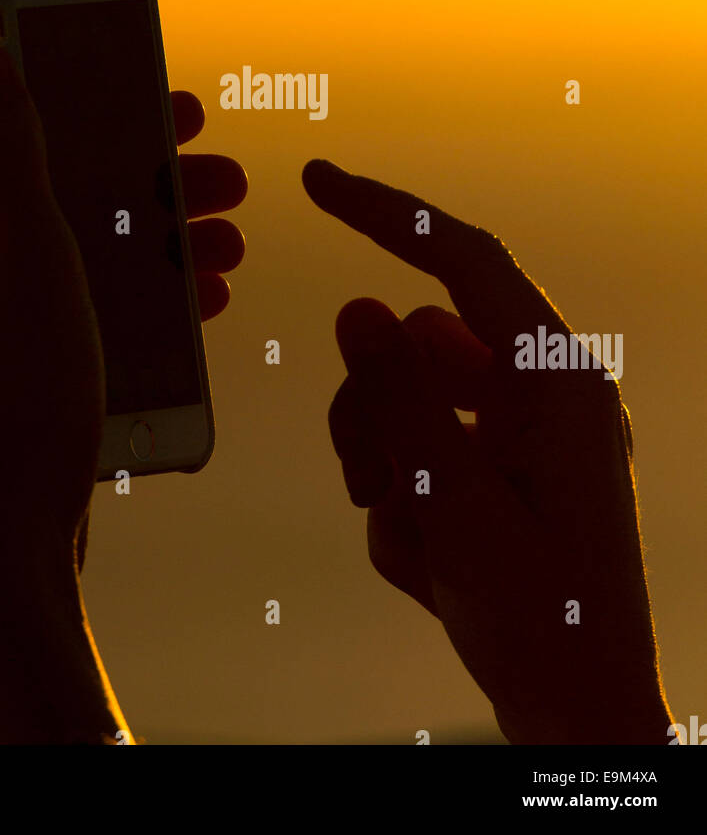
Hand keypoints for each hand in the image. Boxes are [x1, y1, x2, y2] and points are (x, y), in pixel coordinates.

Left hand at [0, 42, 246, 570]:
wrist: (8, 540)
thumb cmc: (22, 395)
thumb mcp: (32, 258)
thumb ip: (13, 157)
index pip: (51, 155)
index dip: (125, 126)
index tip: (188, 113)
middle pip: (83, 213)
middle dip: (163, 193)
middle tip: (232, 187)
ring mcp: (1, 340)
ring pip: (98, 269)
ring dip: (166, 249)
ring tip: (227, 250)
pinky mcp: (30, 387)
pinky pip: (99, 321)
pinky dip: (148, 305)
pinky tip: (195, 309)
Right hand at [303, 159, 672, 743]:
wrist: (580, 715)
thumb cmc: (544, 622)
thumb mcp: (456, 510)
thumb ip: (401, 403)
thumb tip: (357, 307)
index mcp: (554, 379)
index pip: (462, 256)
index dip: (386, 212)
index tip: (315, 181)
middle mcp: (542, 392)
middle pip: (417, 345)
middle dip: (372, 411)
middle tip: (365, 485)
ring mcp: (524, 435)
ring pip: (409, 401)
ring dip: (384, 468)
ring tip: (403, 540)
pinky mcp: (503, 474)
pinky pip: (422, 453)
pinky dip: (405, 505)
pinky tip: (428, 571)